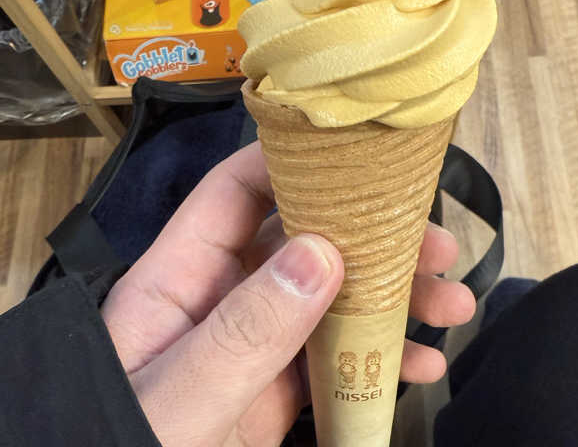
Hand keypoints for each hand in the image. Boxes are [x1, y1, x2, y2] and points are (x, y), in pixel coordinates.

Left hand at [101, 142, 475, 446]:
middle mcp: (220, 300)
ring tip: (452, 306)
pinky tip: (420, 365)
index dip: (293, 164)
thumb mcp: (181, 397)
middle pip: (303, 243)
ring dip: (394, 299)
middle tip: (438, 247)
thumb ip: (243, 332)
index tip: (361, 159)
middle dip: (374, 241)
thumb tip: (319, 254)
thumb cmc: (125, 446)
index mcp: (180, 279)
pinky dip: (379, 359)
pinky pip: (332, 359)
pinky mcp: (272, 391)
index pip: (235, 194)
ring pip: (330, 300)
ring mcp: (251, 346)